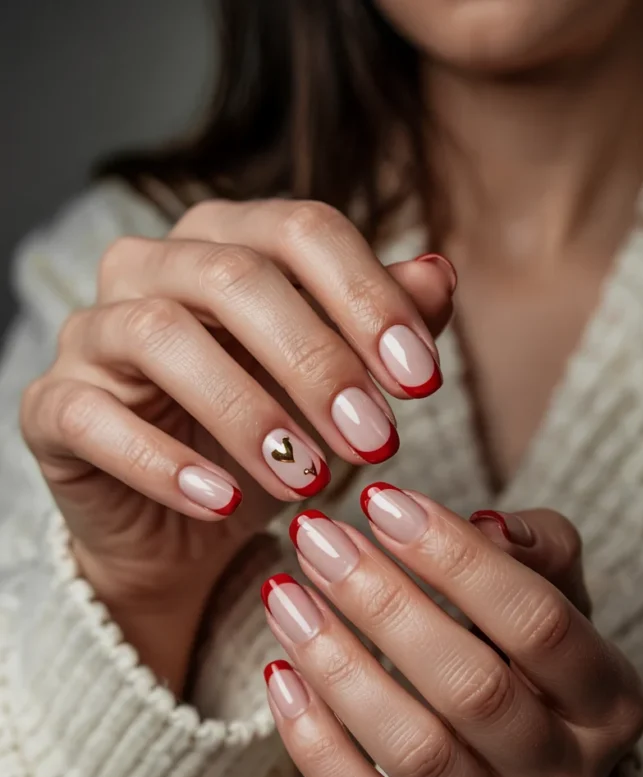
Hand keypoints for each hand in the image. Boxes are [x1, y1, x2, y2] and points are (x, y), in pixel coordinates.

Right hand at [19, 197, 454, 687]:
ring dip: (246, 411)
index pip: (302, 231)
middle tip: (376, 439)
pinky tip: (223, 503)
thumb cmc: (261, 443)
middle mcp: (150, 267)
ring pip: (161, 335)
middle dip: (317, 359)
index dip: (369, 299)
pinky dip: (163, 463)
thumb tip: (438, 275)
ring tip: (306, 479)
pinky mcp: (52, 406)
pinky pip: (94, 419)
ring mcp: (91, 332)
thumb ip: (380, 329)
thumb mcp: (332, 391)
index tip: (423, 382)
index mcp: (225, 241)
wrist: (181, 527)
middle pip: (235, 276)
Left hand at [262, 486, 642, 776]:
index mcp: (608, 702)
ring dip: (338, 664)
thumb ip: (536, 549)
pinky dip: (316, 745)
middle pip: (472, 687)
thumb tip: (486, 524)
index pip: (539, 622)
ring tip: (284, 596)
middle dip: (383, 601)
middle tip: (315, 538)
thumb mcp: (552, 602)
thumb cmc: (524, 670)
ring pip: (414, 752)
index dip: (457, 558)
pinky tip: (279, 674)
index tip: (380, 501)